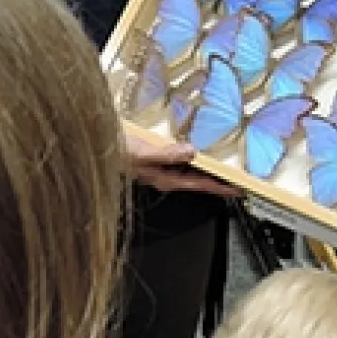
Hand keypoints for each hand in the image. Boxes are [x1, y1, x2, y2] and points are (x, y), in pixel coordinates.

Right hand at [126, 134, 241, 196]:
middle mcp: (165, 176)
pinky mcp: (155, 158)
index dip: (220, 187)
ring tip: (224, 163)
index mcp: (166, 179)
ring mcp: (159, 168)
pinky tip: (195, 148)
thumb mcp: (143, 153)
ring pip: (190, 170)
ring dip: (206, 167)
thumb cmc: (116, 152)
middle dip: (217, 179)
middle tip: (239, 177)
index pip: (199, 185)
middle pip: (198, 179)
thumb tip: (192, 151)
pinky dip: (192, 155)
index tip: (239, 190)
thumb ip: (166, 154)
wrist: (97, 147)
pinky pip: (180, 159)